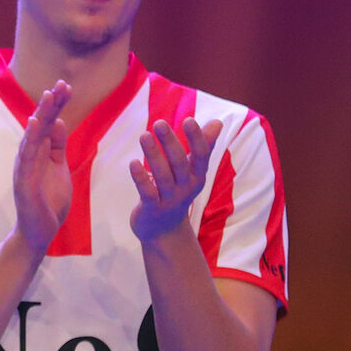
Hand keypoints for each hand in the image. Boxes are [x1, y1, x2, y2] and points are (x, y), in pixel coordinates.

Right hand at [12, 81, 72, 251]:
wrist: (39, 232)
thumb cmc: (48, 202)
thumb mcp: (58, 168)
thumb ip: (56, 147)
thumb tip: (59, 121)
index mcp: (39, 153)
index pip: (49, 124)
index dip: (57, 106)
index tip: (67, 87)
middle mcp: (28, 157)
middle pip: (41, 125)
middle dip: (51, 105)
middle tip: (61, 84)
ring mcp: (24, 168)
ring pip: (32, 137)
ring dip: (40, 115)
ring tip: (49, 96)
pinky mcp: (23, 182)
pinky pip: (26, 157)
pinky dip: (30, 140)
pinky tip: (34, 123)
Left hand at [129, 117, 222, 241]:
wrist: (164, 231)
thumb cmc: (177, 192)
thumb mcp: (192, 172)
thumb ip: (203, 147)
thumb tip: (217, 122)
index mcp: (197, 176)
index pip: (201, 155)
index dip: (197, 139)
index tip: (188, 120)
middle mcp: (186, 187)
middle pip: (180, 163)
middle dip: (171, 143)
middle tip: (159, 123)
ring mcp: (169, 199)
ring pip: (162, 176)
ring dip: (153, 155)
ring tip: (144, 135)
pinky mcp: (152, 208)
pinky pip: (147, 192)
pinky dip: (140, 177)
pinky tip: (133, 163)